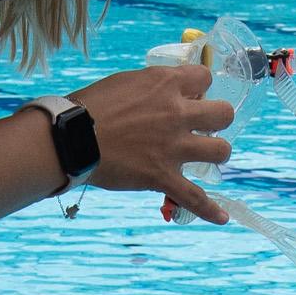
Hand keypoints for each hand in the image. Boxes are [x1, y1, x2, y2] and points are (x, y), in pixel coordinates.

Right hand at [70, 64, 233, 224]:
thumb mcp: (127, 81)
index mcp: (165, 84)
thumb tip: (168, 93)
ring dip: (216, 153)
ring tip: (204, 156)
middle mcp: (177, 113)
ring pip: (220, 151)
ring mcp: (173, 146)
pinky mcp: (162, 176)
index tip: (190, 96)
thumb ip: (153, 86)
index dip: (200, 87)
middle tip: (203, 126)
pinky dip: (209, 210)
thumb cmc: (91, 107)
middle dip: (217, 119)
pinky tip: (221, 217)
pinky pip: (194, 198)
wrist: (72, 138)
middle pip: (224, 114)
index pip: (205, 77)